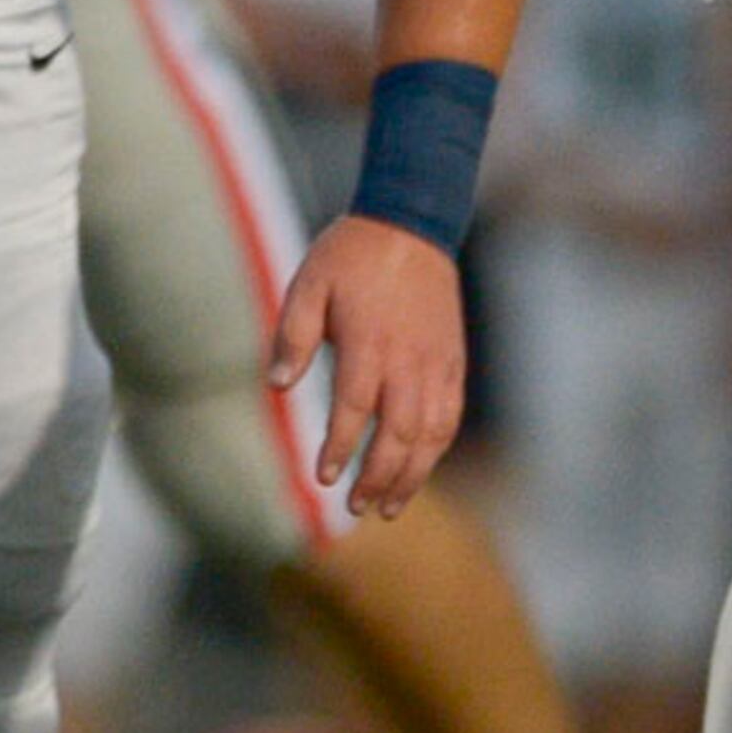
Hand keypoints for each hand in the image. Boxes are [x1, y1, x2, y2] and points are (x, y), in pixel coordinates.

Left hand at [269, 212, 466, 515]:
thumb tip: (277, 386)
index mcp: (370, 344)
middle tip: (356, 508)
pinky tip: (419, 469)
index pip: (355, 411)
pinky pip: (450, 415)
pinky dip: (437, 449)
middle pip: (400, 435)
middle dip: (379, 478)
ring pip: (432, 434)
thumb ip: (292, 337)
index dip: (341, 449)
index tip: (323, 478)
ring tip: (388, 506)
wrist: (410, 224)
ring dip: (412, 475)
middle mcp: (410, 361)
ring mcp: (438, 363)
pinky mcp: (454, 361)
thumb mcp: (306, 285)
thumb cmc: (349, 256)